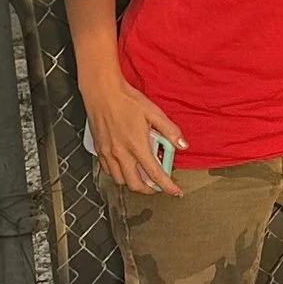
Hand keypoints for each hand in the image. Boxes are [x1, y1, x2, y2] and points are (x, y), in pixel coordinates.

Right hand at [86, 78, 185, 193]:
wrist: (102, 92)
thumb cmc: (127, 100)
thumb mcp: (154, 113)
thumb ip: (170, 131)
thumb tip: (183, 144)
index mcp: (137, 146)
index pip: (155, 174)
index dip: (167, 187)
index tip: (175, 192)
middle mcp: (121, 153)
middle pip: (135, 184)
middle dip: (149, 190)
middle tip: (157, 185)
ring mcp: (108, 153)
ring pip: (120, 180)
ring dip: (132, 182)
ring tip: (142, 177)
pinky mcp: (99, 149)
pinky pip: (108, 170)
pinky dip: (118, 174)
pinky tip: (125, 166)